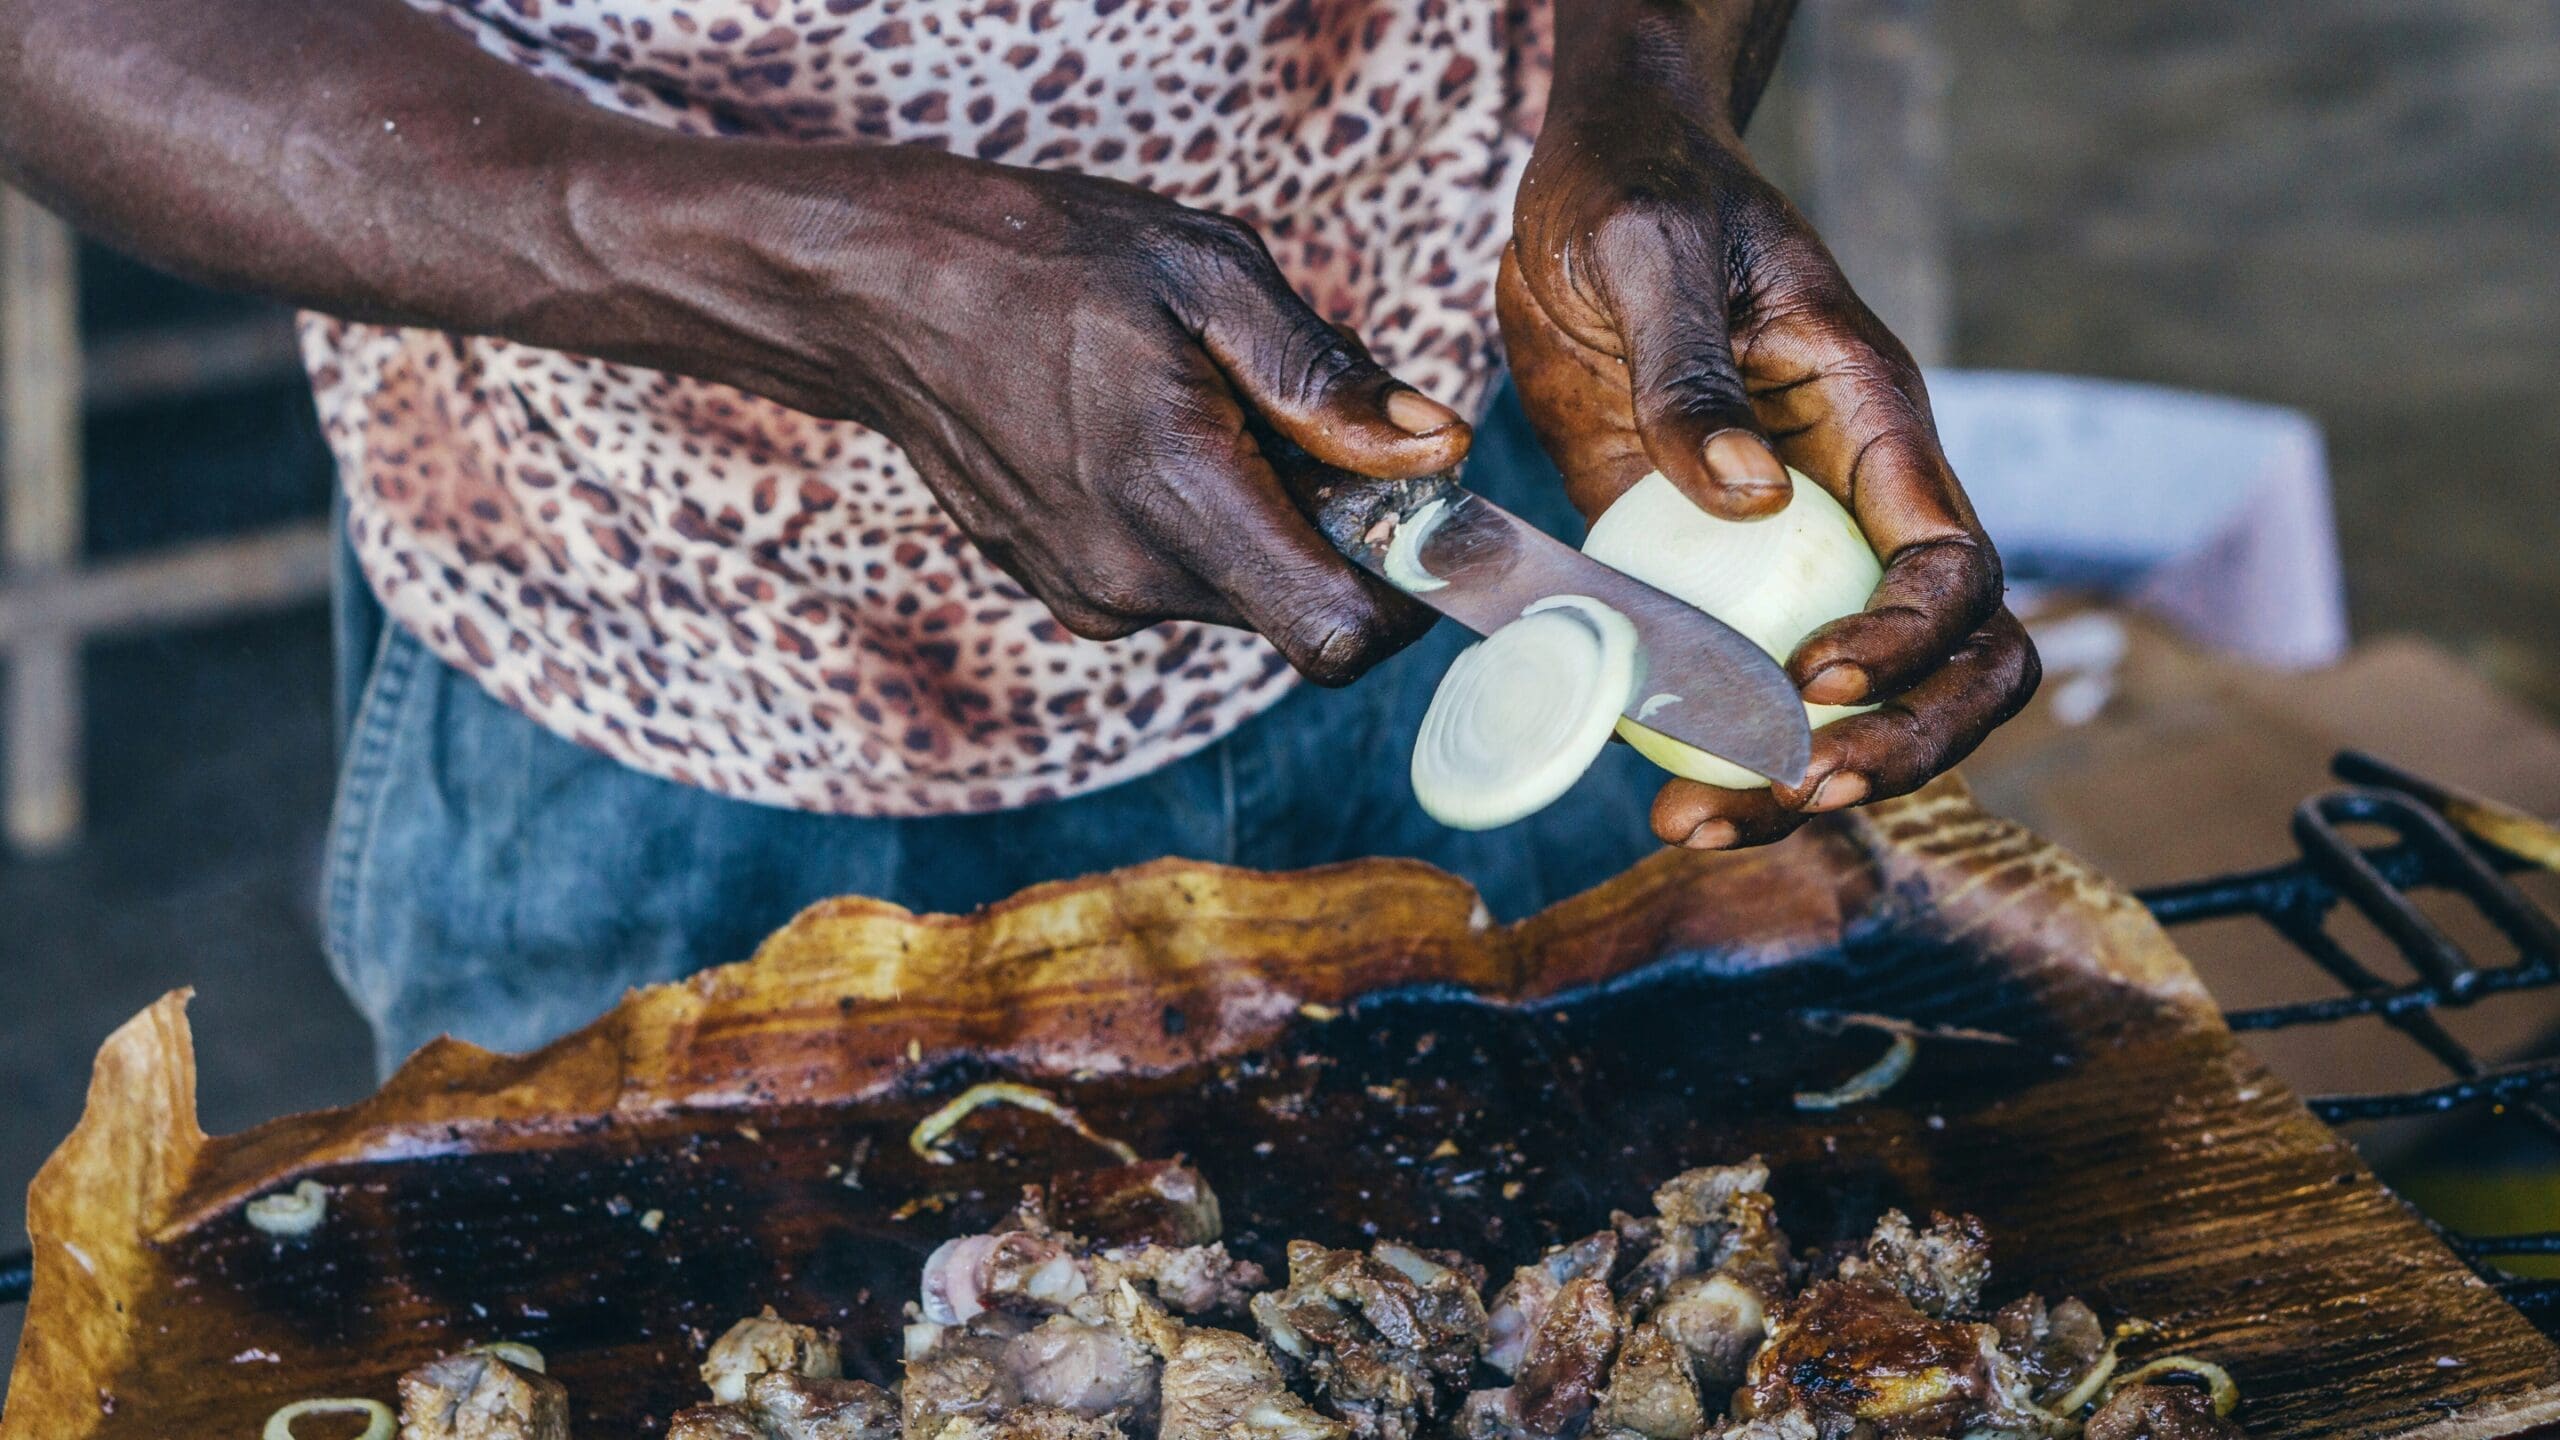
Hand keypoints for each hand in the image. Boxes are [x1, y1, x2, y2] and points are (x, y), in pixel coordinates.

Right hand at [656, 146, 1468, 684]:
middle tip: (1287, 413)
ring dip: (1263, 516)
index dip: (1405, 597)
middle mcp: (1134, 579)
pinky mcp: (1068, 592)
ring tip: (1204, 407)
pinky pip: (1182, 577)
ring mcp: (1092, 597)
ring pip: (1244, 588)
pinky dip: (1201, 520)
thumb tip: (1433, 452)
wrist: (883, 294)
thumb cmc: (1047, 262)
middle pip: (1303, 606)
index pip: (1337, 637)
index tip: (1415, 520)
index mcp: (1179, 498)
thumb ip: (1325, 379)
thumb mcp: (1207, 274)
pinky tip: (1150, 432)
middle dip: (1332, 526)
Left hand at [1500, 101, 2037, 847]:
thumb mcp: (1653, 256)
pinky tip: (1643, 785)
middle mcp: (1849, 502)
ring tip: (1689, 827)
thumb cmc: (1637, 191)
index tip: (1809, 681)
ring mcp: (1781, 550)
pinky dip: (1703, 747)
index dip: (1908, 646)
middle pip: (1944, 665)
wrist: (1588, 184)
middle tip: (1782, 795)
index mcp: (1876, 423)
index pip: (1952, 567)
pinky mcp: (1700, 573)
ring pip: (1844, 701)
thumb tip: (1745, 497)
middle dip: (1889, 751)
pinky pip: (1730, 681)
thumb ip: (1691, 371)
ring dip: (1789, 781)